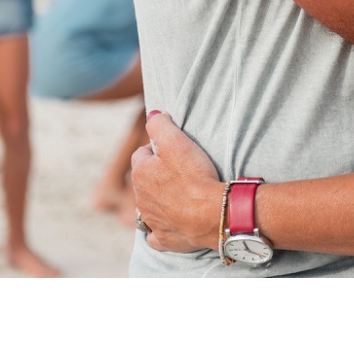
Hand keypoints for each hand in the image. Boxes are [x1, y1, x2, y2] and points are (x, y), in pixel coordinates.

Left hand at [132, 112, 224, 253]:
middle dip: (157, 175)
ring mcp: (152, 221)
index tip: (175, 151)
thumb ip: (159, 124)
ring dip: (159, 200)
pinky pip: (155, 235)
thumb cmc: (194, 175)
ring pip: (148, 207)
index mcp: (140, 173)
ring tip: (180, 195)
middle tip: (181, 171)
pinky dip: (160, 229)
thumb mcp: (176, 140)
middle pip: (145, 181)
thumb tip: (152, 114)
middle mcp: (141, 199)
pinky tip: (170, 223)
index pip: (142, 155)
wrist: (213, 213)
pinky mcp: (163, 239)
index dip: (158, 150)